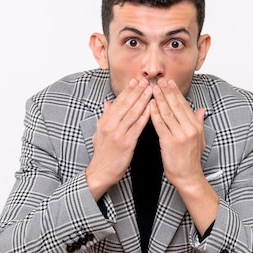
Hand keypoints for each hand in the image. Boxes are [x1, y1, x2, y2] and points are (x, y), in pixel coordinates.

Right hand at [86, 78, 151, 198]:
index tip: (136, 81)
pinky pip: (138, 126)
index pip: (118, 101)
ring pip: (133, 113)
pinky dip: (145, 116)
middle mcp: (110, 125)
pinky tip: (153, 108)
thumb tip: (108, 103)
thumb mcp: (99, 132)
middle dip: (137, 91)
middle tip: (146, 80)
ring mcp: (118, 133)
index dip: (128, 90)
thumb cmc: (102, 154)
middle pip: (126, 104)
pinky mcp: (126, 143)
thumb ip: (105, 117)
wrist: (100, 172)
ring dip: (143, 100)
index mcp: (104, 121)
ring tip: (151, 90)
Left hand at [150, 79, 217, 233]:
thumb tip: (201, 110)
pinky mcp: (170, 142)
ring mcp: (180, 135)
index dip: (175, 93)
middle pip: (176, 106)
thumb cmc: (191, 160)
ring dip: (159, 99)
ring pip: (168, 112)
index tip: (169, 82)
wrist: (188, 177)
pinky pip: (161, 125)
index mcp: (195, 126)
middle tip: (159, 80)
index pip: (184, 105)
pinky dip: (154, 114)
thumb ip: (199, 123)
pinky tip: (150, 106)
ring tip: (153, 89)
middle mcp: (190, 128)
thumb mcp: (200, 139)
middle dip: (167, 91)